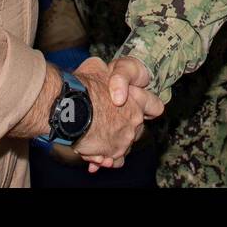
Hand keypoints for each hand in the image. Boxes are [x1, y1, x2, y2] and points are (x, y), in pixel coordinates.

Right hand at [70, 56, 159, 171]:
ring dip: (112, 144)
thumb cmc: (83, 87)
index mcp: (137, 100)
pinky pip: (113, 159)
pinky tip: (94, 154)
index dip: (149, 107)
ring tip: (95, 141)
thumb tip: (102, 69)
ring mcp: (125, 139)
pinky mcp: (112, 154)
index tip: (141, 110)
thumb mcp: (95, 67)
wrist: (70, 109)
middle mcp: (135, 121)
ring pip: (124, 145)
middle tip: (105, 126)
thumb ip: (104, 71)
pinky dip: (105, 158)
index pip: (156, 107)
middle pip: (137, 129)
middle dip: (123, 128)